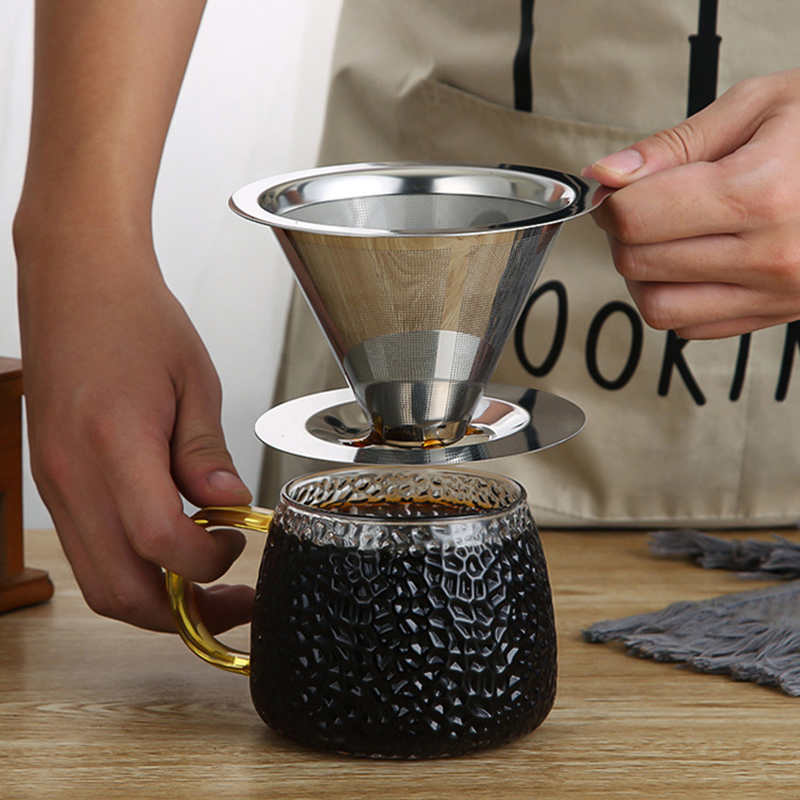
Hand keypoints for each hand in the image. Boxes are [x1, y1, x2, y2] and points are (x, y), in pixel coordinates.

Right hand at [16, 233, 254, 632]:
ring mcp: (56, 482)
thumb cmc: (136, 319)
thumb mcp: (194, 383)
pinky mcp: (54, 479)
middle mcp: (74, 475)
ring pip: (98, 581)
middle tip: (230, 604)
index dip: (206, 562)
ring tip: (203, 586)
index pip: (158, 542)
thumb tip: (230, 508)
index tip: (238, 544)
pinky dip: (129, 567)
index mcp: (114, 444)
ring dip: (153, 601)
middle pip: (120, 590)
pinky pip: (87, 549)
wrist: (76, 281)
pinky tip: (167, 550)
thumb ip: (207, 456)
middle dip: (181, 614)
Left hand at [583, 68, 799, 338]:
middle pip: (637, 264)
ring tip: (667, 237)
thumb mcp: (759, 106)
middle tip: (643, 205)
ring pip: (658, 307)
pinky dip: (676, 298)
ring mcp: (777, 292)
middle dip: (623, 234)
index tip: (619, 188)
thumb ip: (674, 145)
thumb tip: (607, 176)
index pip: (636, 218)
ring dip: (643, 275)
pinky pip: (691, 327)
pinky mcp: (777, 314)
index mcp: (761, 191)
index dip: (613, 200)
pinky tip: (696, 263)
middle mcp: (770, 254)